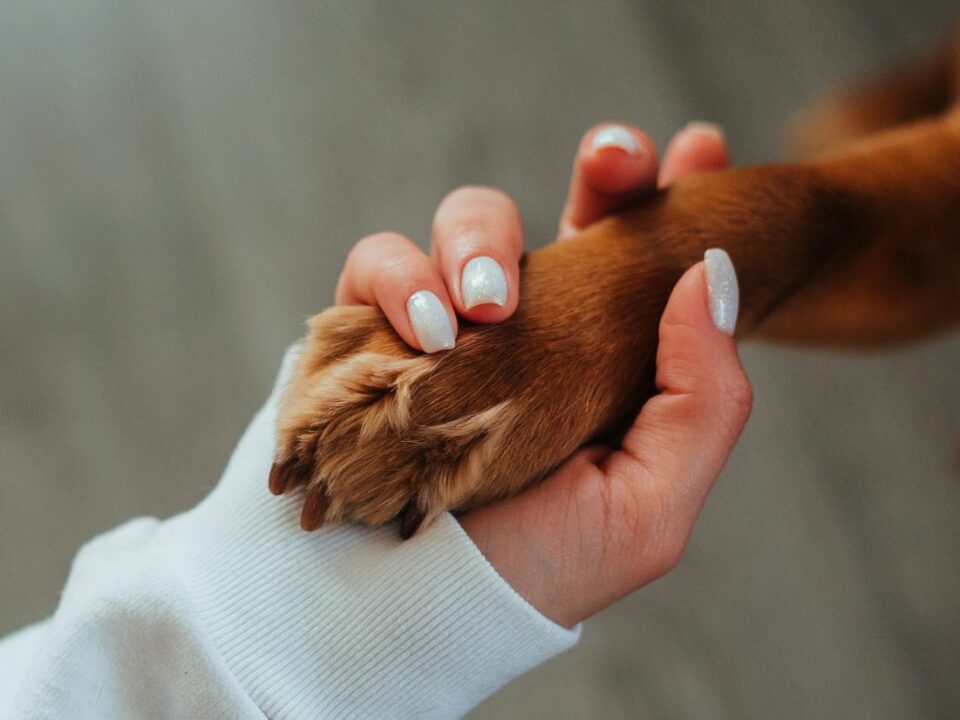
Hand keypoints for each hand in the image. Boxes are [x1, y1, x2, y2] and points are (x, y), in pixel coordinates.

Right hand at [334, 121, 750, 626]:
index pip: (644, 259)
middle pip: (568, 210)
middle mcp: (529, 328)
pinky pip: (377, 262)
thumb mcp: (647, 508)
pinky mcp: (372, 329)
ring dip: (479, 239)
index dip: (671, 195)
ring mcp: (449, 322)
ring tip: (480, 308)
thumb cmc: (530, 568)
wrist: (407, 614)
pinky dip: (396, 279)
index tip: (702, 146)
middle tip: (615, 160)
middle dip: (601, 170)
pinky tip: (425, 331)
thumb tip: (711, 274)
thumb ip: (702, 400)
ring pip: (467, 219)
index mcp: (601, 358)